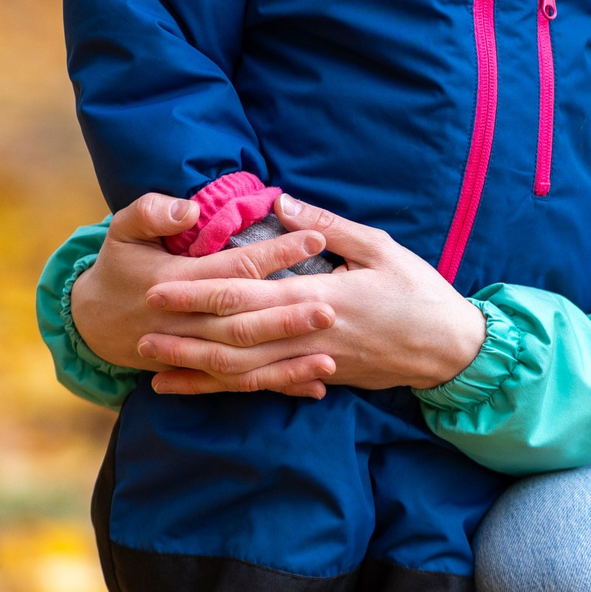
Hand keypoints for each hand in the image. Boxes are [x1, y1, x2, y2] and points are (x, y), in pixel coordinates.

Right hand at [70, 194, 341, 395]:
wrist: (92, 321)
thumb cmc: (118, 266)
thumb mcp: (122, 230)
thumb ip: (152, 212)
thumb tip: (189, 210)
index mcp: (176, 281)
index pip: (233, 268)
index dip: (274, 254)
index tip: (315, 237)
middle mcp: (188, 322)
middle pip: (243, 322)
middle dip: (288, 316)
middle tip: (332, 307)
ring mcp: (194, 351)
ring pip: (246, 361)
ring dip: (288, 362)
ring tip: (332, 356)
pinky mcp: (202, 369)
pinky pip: (243, 382)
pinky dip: (278, 384)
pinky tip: (315, 386)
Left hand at [139, 194, 485, 392]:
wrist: (450, 349)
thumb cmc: (419, 290)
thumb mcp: (379, 245)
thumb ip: (326, 226)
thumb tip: (279, 202)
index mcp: (319, 298)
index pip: (247, 296)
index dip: (200, 294)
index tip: (161, 289)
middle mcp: (308, 337)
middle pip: (234, 340)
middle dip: (185, 334)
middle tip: (140, 329)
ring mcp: (313, 364)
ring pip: (243, 372)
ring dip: (196, 368)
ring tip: (153, 364)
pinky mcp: (318, 379)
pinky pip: (264, 387)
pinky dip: (226, 390)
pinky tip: (196, 388)